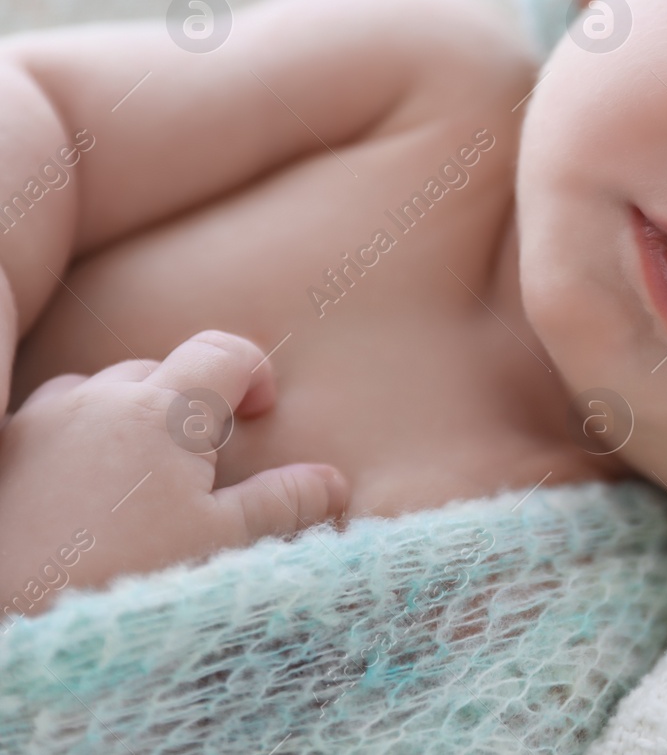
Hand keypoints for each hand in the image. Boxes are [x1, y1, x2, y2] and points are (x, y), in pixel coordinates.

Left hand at [0, 330, 348, 616]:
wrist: (15, 614)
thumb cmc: (123, 579)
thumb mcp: (219, 545)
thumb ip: (281, 503)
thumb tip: (332, 481)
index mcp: (164, 412)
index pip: (223, 352)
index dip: (254, 371)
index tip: (259, 412)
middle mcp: (99, 399)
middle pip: (161, 369)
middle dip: (190, 403)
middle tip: (201, 467)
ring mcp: (43, 421)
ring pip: (99, 390)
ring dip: (127, 415)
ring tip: (138, 477)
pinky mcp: (4, 451)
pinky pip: (48, 421)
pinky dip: (75, 437)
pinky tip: (80, 493)